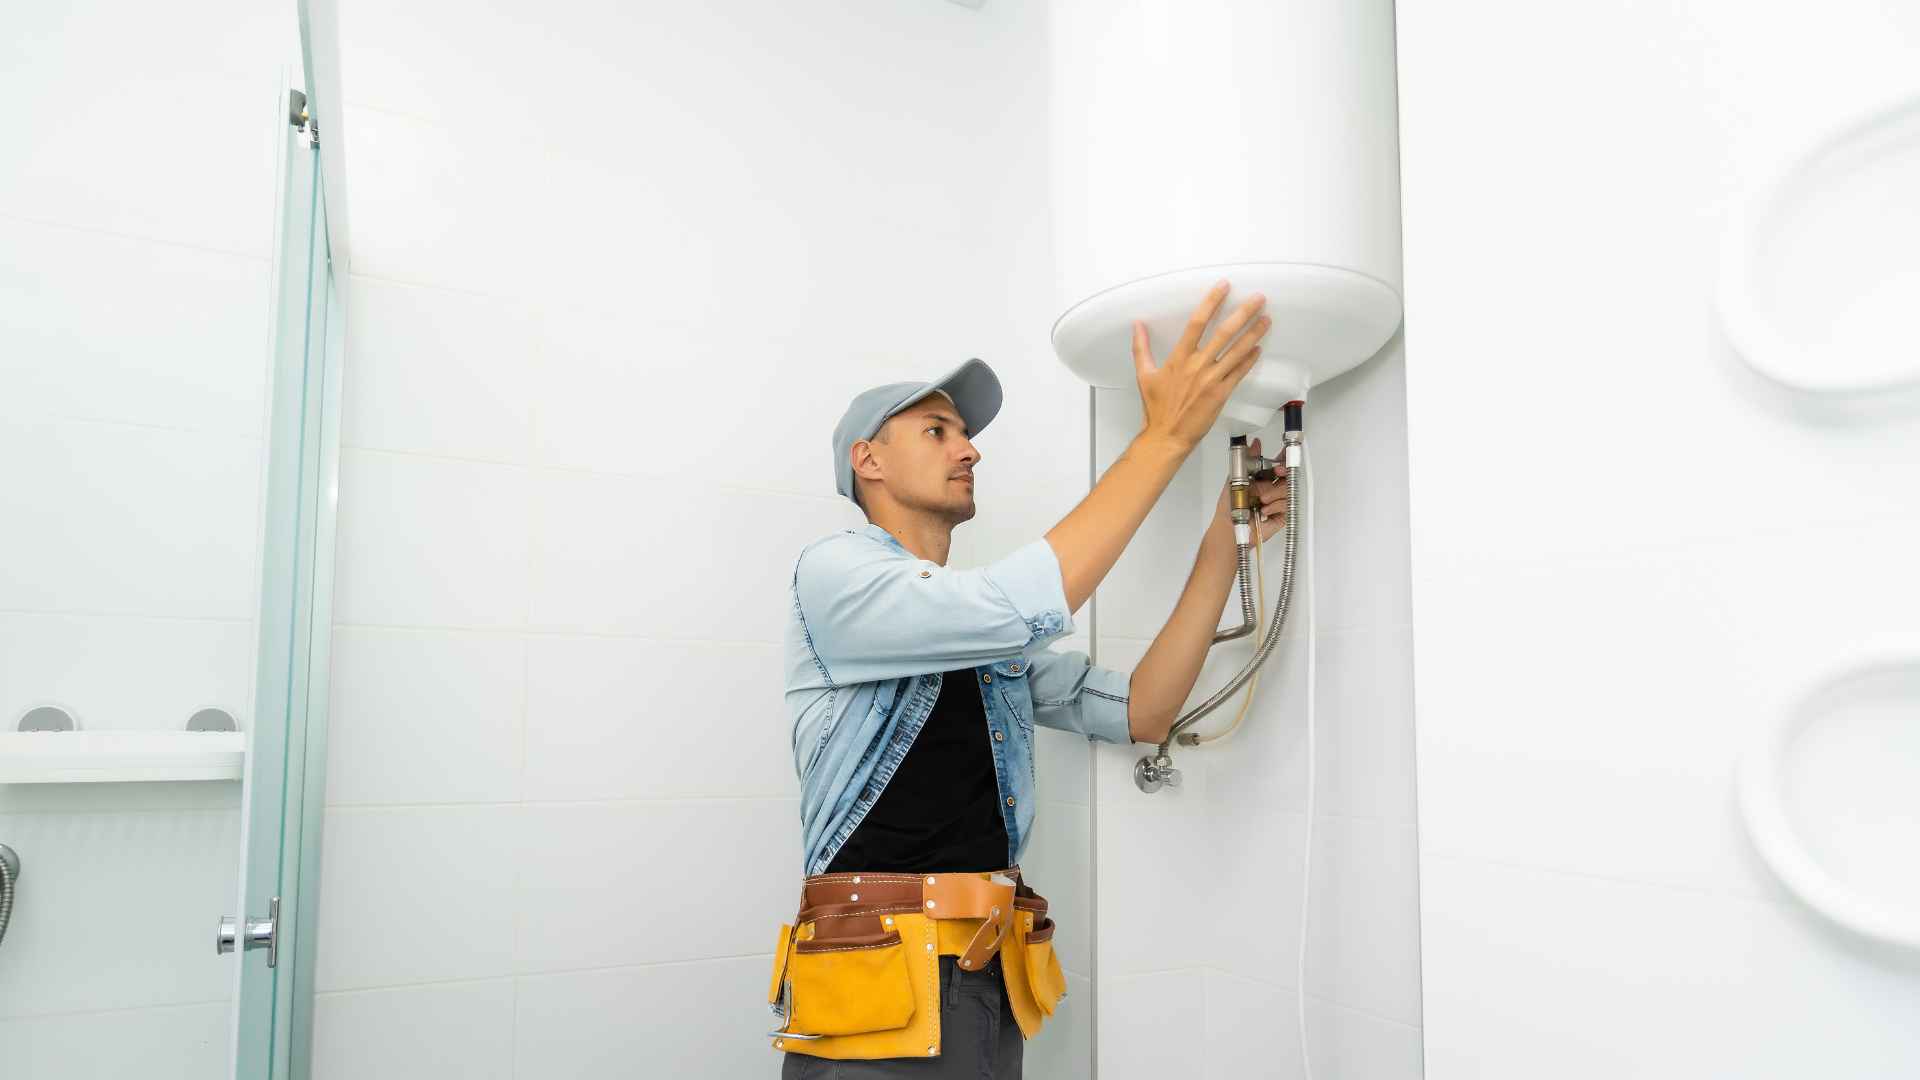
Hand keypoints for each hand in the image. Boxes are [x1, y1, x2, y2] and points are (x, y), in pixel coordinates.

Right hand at [1133, 282, 1271, 452]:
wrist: (1166, 436)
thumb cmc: (1156, 408)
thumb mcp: (1144, 375)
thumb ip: (1141, 348)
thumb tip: (1137, 325)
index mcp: (1178, 358)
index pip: (1197, 323)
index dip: (1211, 303)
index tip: (1224, 287)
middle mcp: (1197, 366)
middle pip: (1224, 333)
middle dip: (1243, 313)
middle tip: (1258, 299)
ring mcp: (1211, 380)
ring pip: (1236, 351)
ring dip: (1253, 334)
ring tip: (1266, 319)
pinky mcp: (1221, 394)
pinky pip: (1239, 373)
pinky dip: (1250, 360)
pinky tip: (1259, 348)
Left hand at [1211, 437, 1289, 543]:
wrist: (1231, 527)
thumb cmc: (1230, 506)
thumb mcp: (1237, 478)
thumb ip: (1248, 459)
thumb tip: (1255, 443)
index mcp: (1262, 479)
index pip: (1277, 466)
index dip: (1283, 460)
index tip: (1284, 455)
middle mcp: (1271, 489)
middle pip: (1287, 476)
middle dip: (1284, 472)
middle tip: (1278, 472)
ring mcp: (1277, 502)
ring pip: (1288, 490)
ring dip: (1275, 493)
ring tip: (1262, 499)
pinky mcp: (1282, 515)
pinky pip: (1287, 505)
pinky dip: (1275, 506)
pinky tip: (1264, 510)